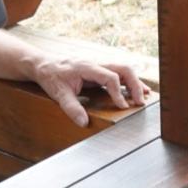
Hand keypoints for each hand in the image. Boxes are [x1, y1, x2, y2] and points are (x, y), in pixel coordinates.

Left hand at [30, 59, 150, 126]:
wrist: (44, 65)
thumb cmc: (50, 77)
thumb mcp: (58, 94)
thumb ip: (71, 108)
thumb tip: (84, 123)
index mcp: (87, 67)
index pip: (110, 77)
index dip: (118, 92)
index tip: (122, 106)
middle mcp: (96, 64)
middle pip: (123, 69)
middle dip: (135, 85)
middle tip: (139, 102)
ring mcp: (99, 66)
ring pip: (124, 70)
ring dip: (135, 83)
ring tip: (144, 97)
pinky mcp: (100, 71)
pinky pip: (119, 74)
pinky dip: (129, 82)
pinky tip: (138, 91)